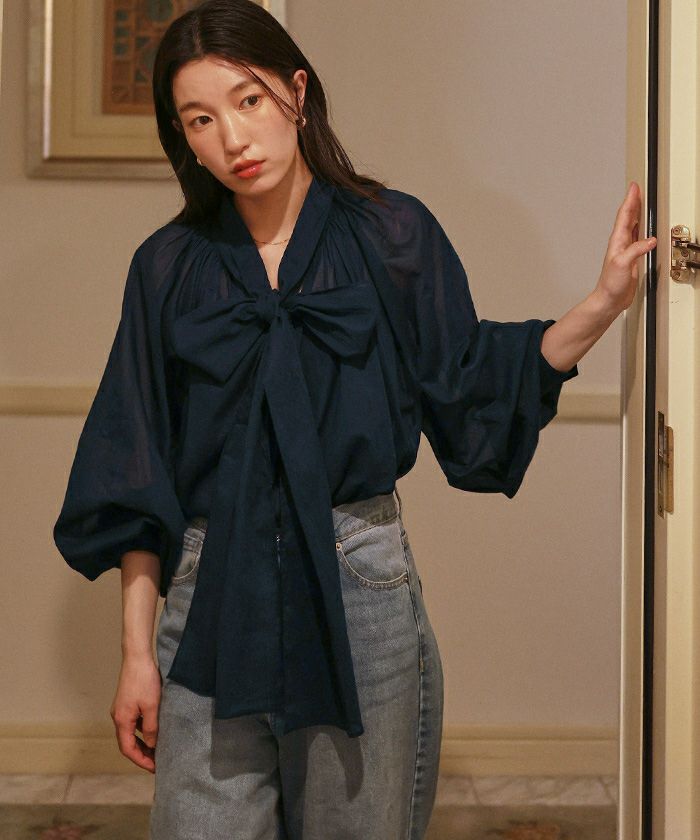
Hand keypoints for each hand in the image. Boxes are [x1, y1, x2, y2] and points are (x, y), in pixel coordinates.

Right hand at [110, 653, 161, 772]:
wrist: (137, 657)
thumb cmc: (144, 680)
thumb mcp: (152, 706)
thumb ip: (151, 728)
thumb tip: (152, 745)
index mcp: (121, 720)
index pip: (127, 749)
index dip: (140, 760)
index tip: (154, 768)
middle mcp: (118, 716)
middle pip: (127, 743)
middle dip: (141, 754)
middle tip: (157, 762)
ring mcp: (121, 709)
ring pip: (130, 733)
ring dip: (142, 742)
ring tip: (157, 749)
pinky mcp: (126, 702)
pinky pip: (133, 722)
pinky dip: (142, 730)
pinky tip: (154, 730)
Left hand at [594, 181, 656, 312]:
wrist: (609, 299)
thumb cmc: (611, 284)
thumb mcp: (623, 264)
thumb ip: (636, 250)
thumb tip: (650, 240)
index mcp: (617, 241)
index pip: (625, 215)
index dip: (630, 200)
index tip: (634, 187)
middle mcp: (621, 243)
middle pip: (628, 217)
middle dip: (633, 202)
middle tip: (637, 189)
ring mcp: (626, 250)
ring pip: (632, 226)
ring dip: (636, 213)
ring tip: (640, 202)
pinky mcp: (632, 258)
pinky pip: (637, 238)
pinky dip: (642, 230)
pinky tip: (645, 229)